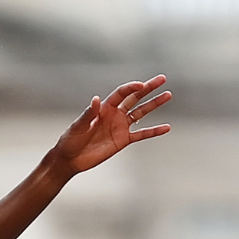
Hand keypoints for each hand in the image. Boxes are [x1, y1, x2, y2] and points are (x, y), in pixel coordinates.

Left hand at [46, 76, 171, 176]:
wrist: (70, 159)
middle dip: (148, 88)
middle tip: (162, 79)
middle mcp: (115, 114)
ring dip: (154, 104)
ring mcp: (120, 127)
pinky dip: (154, 131)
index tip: (142, 85)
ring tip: (168, 95)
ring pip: (141, 112)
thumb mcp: (78, 126)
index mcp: (104, 108)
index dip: (132, 88)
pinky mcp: (123, 140)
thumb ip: (89, 114)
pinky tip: (167, 127)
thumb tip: (96, 99)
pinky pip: (142, 134)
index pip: (122, 94)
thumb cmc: (71, 140)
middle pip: (135, 98)